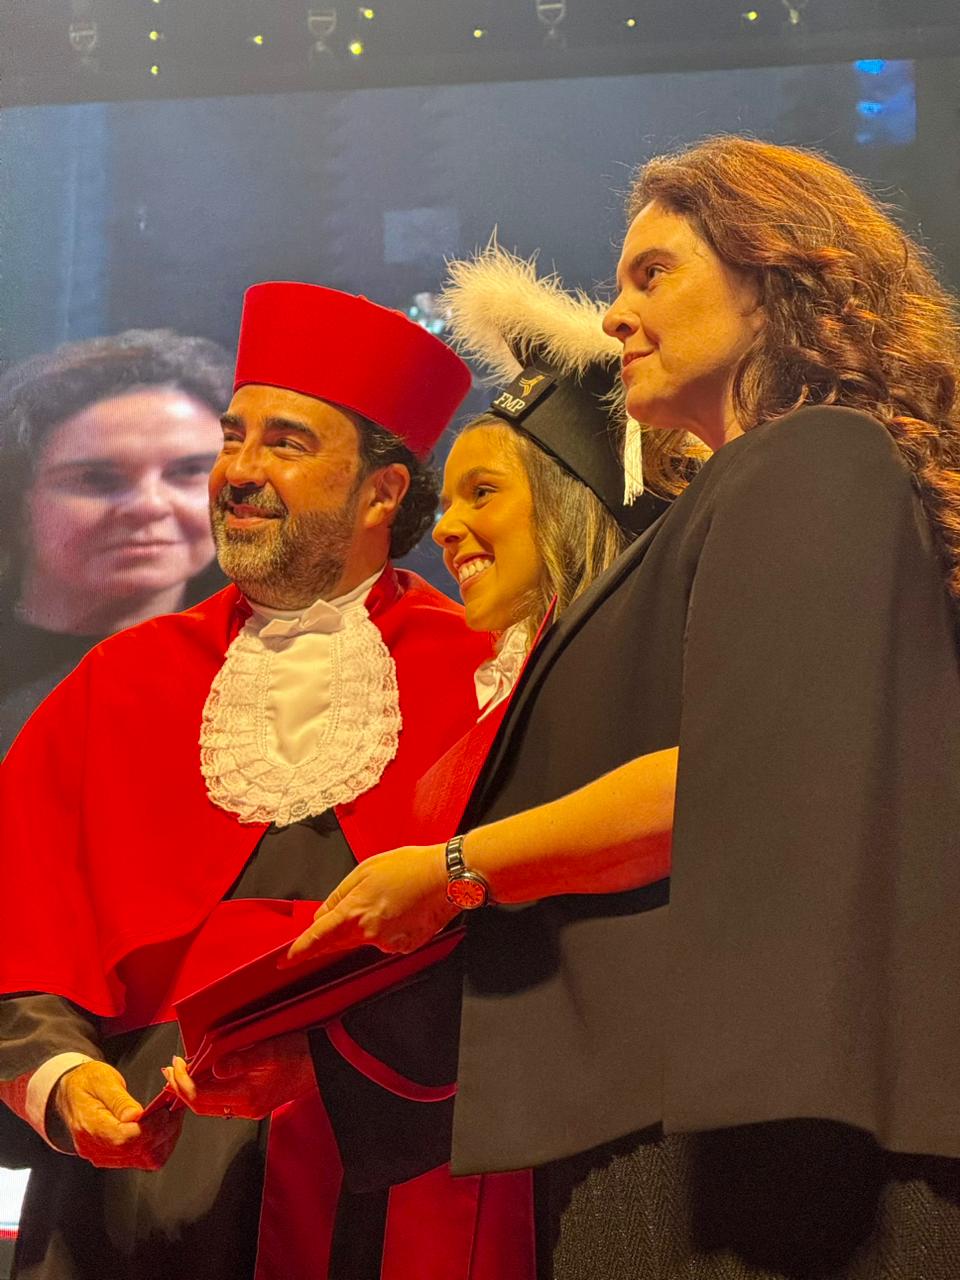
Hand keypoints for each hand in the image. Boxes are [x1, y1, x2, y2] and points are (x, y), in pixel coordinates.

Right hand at [54, 1061, 181, 1170]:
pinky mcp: (114, 1157)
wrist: (71, 1093)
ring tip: (173, 1114)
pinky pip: (144, 1159)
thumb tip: (136, 1116)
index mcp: (89, 1127)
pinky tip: (164, 1125)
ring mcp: (104, 1156)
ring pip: (146, 1160)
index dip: (150, 1128)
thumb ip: (119, 1100)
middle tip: (175, 1107)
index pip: (124, 1139)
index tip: (165, 1111)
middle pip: (138, 1152)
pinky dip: (159, 1143)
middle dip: (164, 1130)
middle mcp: (95, 1148)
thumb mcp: (102, 1080)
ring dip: (165, 1138)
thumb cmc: (86, 1082)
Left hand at [162, 1032, 314, 1120]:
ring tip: (182, 1071)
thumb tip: (215, 1068)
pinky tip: (206, 1074)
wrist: (325, 1062)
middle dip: (181, 1088)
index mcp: (248, 1097)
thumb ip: (240, 1060)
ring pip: (211, 1104)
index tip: (174, 1065)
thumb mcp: (269, 1049)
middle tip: (170, 1069)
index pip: (201, 1097)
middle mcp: (247, 1108)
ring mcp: (252, 1108)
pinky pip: (223, 1100)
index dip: (182, 1083)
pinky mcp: (257, 1102)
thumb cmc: (300, 1052)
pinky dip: (209, 1088)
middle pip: (202, 1106)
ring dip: (193, 1089)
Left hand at [281, 844, 457, 967]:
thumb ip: (339, 895)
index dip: (298, 951)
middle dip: (336, 932)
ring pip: (366, 939)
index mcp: (354, 911)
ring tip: (391, 897)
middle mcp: (369, 933)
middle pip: (339, 941)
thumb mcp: (365, 869)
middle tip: (355, 908)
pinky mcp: (405, 947)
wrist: (447, 877)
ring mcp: (388, 943)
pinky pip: (387, 941)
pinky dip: (389, 928)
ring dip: (369, 924)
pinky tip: (403, 909)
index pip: (317, 938)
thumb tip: (322, 915)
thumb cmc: (409, 867)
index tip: (283, 961)